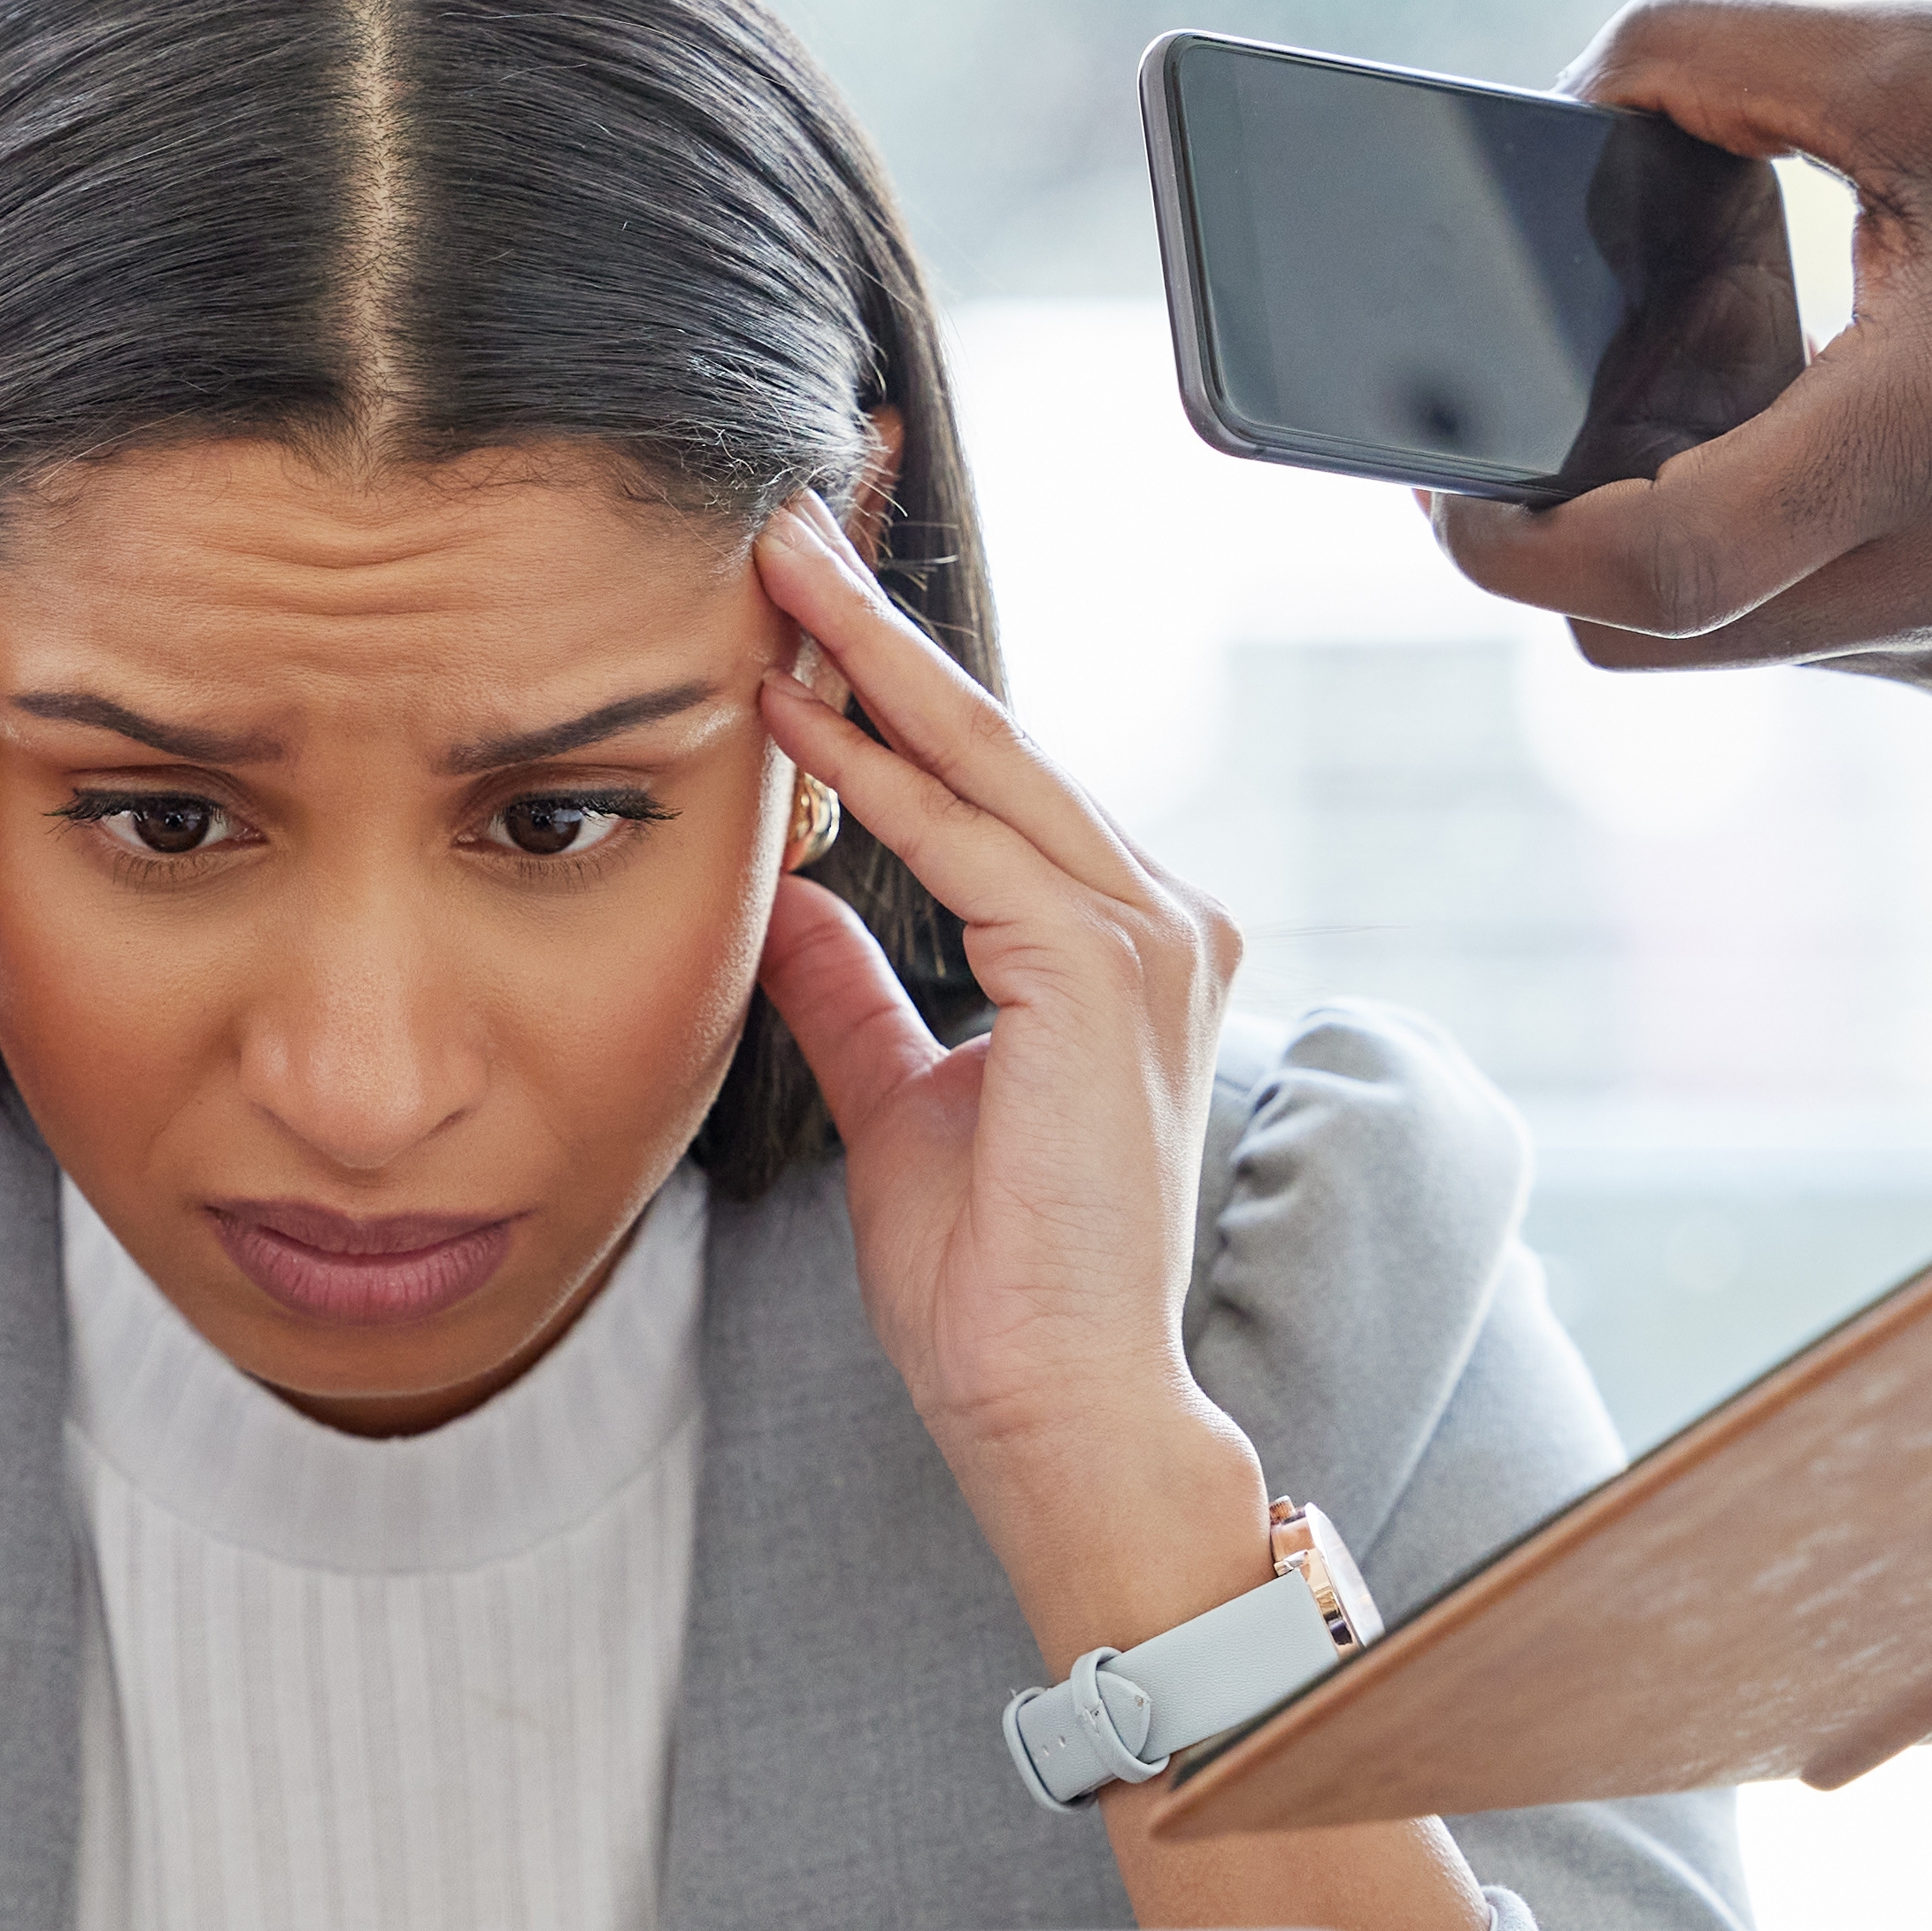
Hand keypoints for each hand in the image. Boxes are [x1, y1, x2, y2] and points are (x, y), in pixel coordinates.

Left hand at [747, 503, 1273, 1647]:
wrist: (1055, 1403)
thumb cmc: (995, 1284)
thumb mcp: (900, 1100)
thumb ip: (856, 994)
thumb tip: (789, 900)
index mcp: (1117, 946)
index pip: (990, 782)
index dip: (890, 689)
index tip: (795, 613)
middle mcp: (1157, 920)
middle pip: (995, 738)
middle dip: (879, 630)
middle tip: (782, 527)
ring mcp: (1146, 939)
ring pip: (986, 761)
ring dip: (871, 663)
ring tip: (774, 573)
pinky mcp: (1102, 974)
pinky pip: (968, 840)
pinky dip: (878, 775)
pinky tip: (791, 717)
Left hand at [1418, 0, 1931, 696]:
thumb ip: (1738, 62)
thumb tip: (1581, 93)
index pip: (1658, 567)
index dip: (1508, 543)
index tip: (1441, 471)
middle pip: (1656, 641)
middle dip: (1562, 545)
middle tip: (1529, 425)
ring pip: (1737, 645)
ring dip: (1675, 543)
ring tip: (1714, 391)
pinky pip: (1824, 635)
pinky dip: (1776, 554)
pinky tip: (1822, 432)